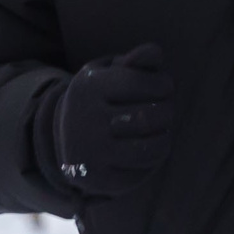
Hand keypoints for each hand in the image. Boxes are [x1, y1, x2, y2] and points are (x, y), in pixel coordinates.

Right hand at [47, 43, 173, 198]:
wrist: (66, 141)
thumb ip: (138, 60)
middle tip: (162, 110)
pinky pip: (146, 169)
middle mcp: (86, 120)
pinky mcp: (99, 179)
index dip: (164, 85)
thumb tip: (155, 54)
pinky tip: (145, 147)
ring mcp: (91, 153)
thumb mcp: (111, 72)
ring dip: (165, 135)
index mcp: (88, 87)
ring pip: (155, 146)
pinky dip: (154, 157)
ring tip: (160, 129)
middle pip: (154, 116)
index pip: (146, 83)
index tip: (162, 87)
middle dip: (168, 111)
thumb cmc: (100, 99)